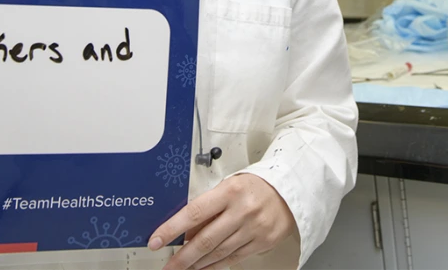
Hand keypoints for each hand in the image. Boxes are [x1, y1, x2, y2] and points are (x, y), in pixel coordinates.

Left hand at [150, 173, 294, 269]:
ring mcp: (254, 229)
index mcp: (230, 191)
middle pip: (205, 240)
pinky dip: (216, 266)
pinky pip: (233, 259)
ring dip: (197, 264)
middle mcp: (242, 211)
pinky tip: (204, 268)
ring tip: (183, 268)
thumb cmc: (255, 185)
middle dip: (182, 257)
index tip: (156, 240)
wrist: (291, 189)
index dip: (172, 229)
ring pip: (218, 253)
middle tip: (168, 266)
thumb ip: (208, 209)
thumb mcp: (228, 186)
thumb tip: (187, 234)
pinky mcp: (263, 242)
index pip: (194, 212)